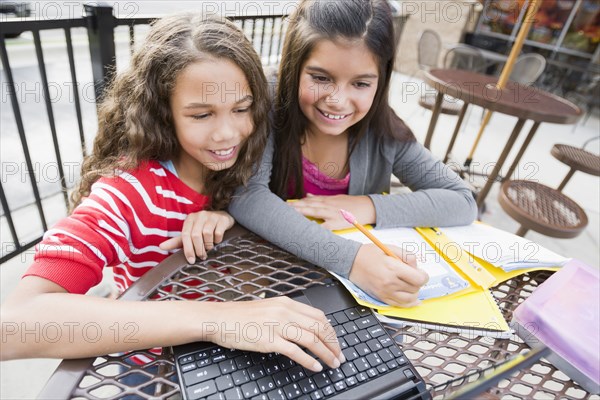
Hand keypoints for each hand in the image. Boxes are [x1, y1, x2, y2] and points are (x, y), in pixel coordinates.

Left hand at [160, 211, 233, 262]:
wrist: (222, 218)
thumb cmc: (203, 228)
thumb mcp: (190, 233)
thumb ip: (177, 241)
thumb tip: (161, 247)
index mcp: (190, 219)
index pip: (185, 235)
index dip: (188, 249)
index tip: (191, 260)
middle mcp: (199, 216)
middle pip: (195, 235)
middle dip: (199, 249)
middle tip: (202, 256)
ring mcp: (211, 216)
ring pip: (207, 234)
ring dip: (208, 245)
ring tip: (209, 248)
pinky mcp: (221, 219)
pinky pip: (218, 233)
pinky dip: (217, 240)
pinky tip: (217, 240)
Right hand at [206, 297, 344, 371]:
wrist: (220, 319)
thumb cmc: (241, 316)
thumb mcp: (268, 308)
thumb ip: (286, 314)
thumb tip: (305, 326)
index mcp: (287, 303)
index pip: (319, 316)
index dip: (331, 331)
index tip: (336, 342)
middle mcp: (285, 312)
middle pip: (319, 328)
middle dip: (333, 343)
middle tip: (339, 355)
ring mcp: (277, 325)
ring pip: (312, 340)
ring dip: (326, 353)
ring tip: (332, 363)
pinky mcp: (269, 340)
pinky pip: (296, 352)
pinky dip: (309, 361)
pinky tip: (315, 367)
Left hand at [290, 194, 375, 229]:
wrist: (367, 208)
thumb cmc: (351, 204)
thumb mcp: (336, 198)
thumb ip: (320, 198)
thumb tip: (307, 195)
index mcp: (327, 200)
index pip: (309, 200)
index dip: (298, 202)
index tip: (287, 204)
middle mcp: (328, 205)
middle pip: (309, 205)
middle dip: (296, 206)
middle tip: (284, 208)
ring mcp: (332, 214)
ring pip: (314, 212)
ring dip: (302, 212)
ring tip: (291, 213)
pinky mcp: (337, 223)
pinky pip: (324, 226)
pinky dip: (316, 227)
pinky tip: (308, 229)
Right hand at [349, 244, 428, 306]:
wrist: (351, 262)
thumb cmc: (369, 254)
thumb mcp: (390, 248)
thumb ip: (407, 255)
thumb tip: (416, 266)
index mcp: (393, 268)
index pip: (419, 279)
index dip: (424, 276)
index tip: (421, 273)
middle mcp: (390, 282)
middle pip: (415, 288)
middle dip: (418, 282)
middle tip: (413, 276)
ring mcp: (385, 292)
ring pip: (410, 299)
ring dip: (414, 293)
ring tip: (411, 286)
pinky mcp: (381, 297)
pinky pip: (400, 305)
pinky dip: (408, 303)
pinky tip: (411, 298)